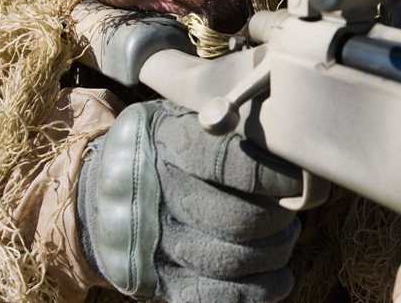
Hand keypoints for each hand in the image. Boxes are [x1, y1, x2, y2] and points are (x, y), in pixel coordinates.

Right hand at [77, 100, 302, 301]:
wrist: (100, 191)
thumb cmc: (161, 146)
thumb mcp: (181, 115)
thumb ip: (226, 123)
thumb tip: (288, 137)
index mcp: (167, 144)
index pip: (232, 164)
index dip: (276, 176)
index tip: (300, 178)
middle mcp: (157, 195)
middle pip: (237, 221)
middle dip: (279, 219)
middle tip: (292, 209)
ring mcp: (156, 243)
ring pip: (232, 263)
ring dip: (275, 253)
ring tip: (286, 236)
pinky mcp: (161, 280)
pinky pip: (216, 298)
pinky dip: (257, 293)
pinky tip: (277, 277)